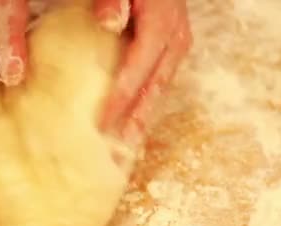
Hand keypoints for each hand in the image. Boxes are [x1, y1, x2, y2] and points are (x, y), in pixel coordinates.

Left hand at [94, 0, 191, 146]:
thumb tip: (111, 23)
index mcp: (162, 21)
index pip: (140, 65)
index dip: (122, 96)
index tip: (103, 123)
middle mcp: (175, 35)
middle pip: (156, 86)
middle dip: (137, 119)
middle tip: (119, 150)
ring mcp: (177, 42)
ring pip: (160, 88)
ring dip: (143, 116)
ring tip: (126, 145)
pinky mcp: (172, 47)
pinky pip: (160, 81)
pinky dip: (146, 103)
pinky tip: (132, 120)